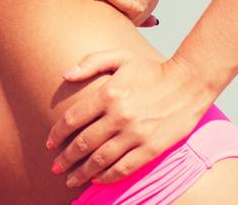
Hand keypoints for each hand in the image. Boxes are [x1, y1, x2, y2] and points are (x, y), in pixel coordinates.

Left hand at [47, 52, 212, 187]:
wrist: (189, 83)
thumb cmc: (151, 69)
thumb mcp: (120, 56)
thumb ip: (90, 63)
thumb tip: (64, 75)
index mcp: (107, 94)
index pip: (72, 119)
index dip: (57, 134)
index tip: (49, 144)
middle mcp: (118, 116)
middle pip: (84, 143)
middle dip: (66, 158)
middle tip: (55, 168)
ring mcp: (136, 134)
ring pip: (101, 159)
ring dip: (83, 172)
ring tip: (71, 180)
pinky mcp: (152, 148)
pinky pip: (125, 167)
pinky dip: (108, 176)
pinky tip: (97, 180)